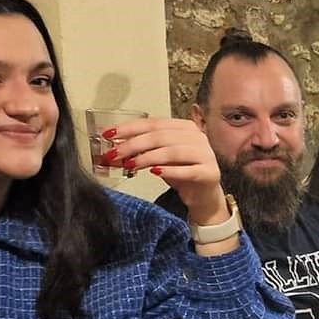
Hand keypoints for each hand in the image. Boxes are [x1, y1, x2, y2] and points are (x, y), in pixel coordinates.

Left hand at [103, 118, 227, 224]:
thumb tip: (112, 149)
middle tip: (115, 153)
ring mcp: (205, 154)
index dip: (129, 128)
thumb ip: (140, 151)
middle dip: (133, 144)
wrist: (203, 195)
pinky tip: (154, 172)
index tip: (109, 134)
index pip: (153, 123)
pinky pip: (187, 170)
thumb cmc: (180, 172)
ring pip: (172, 151)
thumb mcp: (158, 159)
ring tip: (130, 165)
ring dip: (147, 158)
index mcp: (184, 127)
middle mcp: (197, 137)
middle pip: (160, 136)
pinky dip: (169, 171)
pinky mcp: (209, 173)